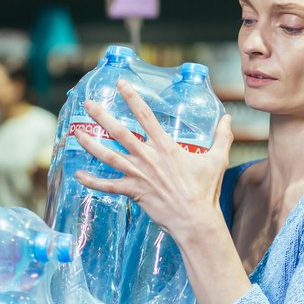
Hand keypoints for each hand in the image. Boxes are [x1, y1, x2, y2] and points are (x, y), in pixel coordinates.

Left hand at [73, 78, 233, 240]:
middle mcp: (149, 157)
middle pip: (120, 132)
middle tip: (88, 103)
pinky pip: (108, 186)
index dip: (132, 98)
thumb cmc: (206, 190)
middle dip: (102, 116)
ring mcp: (139, 175)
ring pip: (108, 156)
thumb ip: (222, 137)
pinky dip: (92, 181)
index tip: (120, 84)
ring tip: (76, 133)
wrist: (195, 219)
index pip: (146, 116)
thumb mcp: (217, 159)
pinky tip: (78, 174)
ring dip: (90, 143)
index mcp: (166, 147)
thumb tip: (228, 118)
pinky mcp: (134, 192)